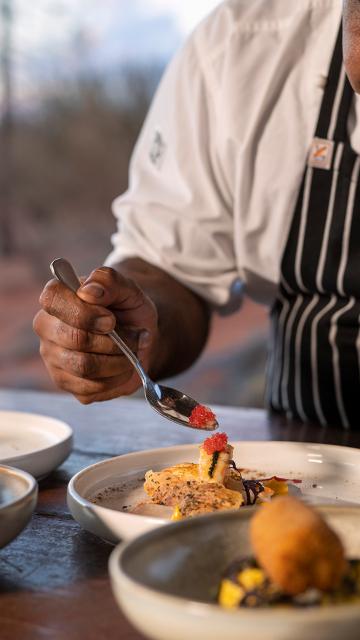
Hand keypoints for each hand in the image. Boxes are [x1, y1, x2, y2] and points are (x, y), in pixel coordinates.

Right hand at [33, 266, 158, 402]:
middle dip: (113, 341)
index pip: (53, 300)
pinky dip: (116, 379)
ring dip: (118, 361)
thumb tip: (88, 291)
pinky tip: (122, 366)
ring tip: (130, 351)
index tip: (111, 320)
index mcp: (57, 297)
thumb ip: (109, 281)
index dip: (85, 313)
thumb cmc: (128, 309)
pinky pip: (91, 388)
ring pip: (84, 367)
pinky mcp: (65, 383)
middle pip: (74, 339)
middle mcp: (47, 327)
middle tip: (132, 336)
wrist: (139, 336)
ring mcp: (53, 357)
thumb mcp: (128, 289)